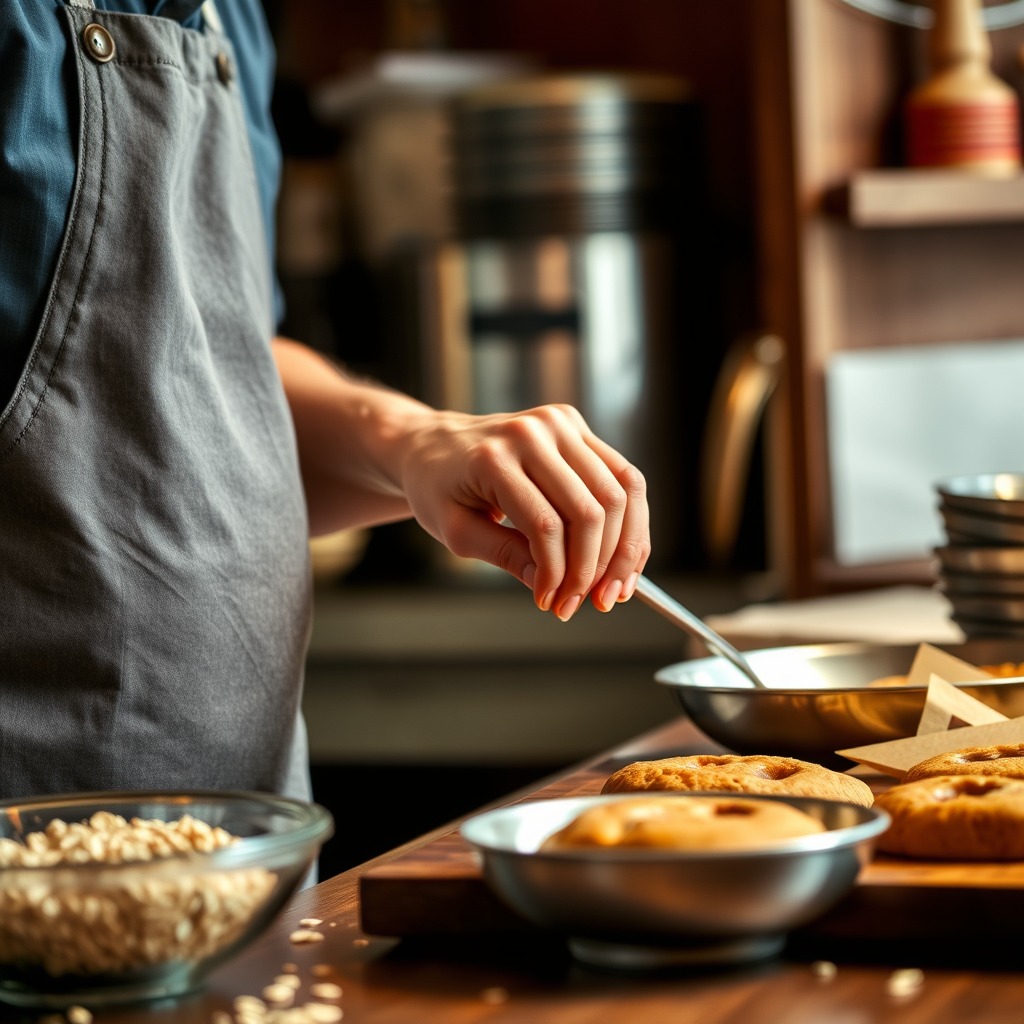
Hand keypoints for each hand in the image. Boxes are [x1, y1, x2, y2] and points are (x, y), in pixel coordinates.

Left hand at [398, 403, 649, 619]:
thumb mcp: (456, 531)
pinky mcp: (574, 425)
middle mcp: (532, 432)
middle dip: (594, 568)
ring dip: (625, 549)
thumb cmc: (438, 488)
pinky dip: (631, 521)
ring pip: (619, 493)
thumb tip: (550, 585)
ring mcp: (559, 422)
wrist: (433, 444)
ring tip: (613, 590)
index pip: (545, 525)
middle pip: (590, 510)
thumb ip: (504, 556)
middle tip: (585, 604)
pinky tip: (624, 558)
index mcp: (494, 458)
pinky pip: (622, 476)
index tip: (551, 604)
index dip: (557, 573)